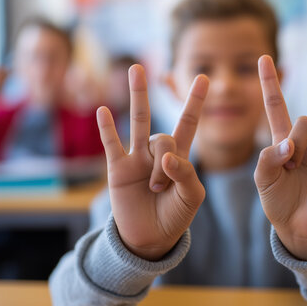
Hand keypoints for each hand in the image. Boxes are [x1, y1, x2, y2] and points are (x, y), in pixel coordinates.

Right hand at [97, 64, 208, 260]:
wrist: (150, 238)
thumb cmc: (175, 215)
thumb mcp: (191, 197)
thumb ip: (186, 174)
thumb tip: (166, 158)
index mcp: (180, 157)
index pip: (189, 124)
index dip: (195, 102)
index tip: (204, 78)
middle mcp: (157, 153)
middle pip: (163, 128)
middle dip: (174, 106)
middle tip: (155, 69)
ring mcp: (136, 158)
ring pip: (139, 125)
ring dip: (138, 97)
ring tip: (136, 70)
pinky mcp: (118, 169)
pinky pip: (112, 144)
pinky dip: (107, 128)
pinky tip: (103, 111)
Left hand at [254, 54, 306, 259]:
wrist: (298, 225)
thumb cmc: (277, 201)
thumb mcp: (263, 180)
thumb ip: (268, 159)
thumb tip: (288, 146)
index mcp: (282, 141)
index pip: (275, 106)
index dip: (269, 83)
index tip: (264, 58)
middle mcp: (305, 140)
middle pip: (306, 117)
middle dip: (300, 131)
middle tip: (296, 151)